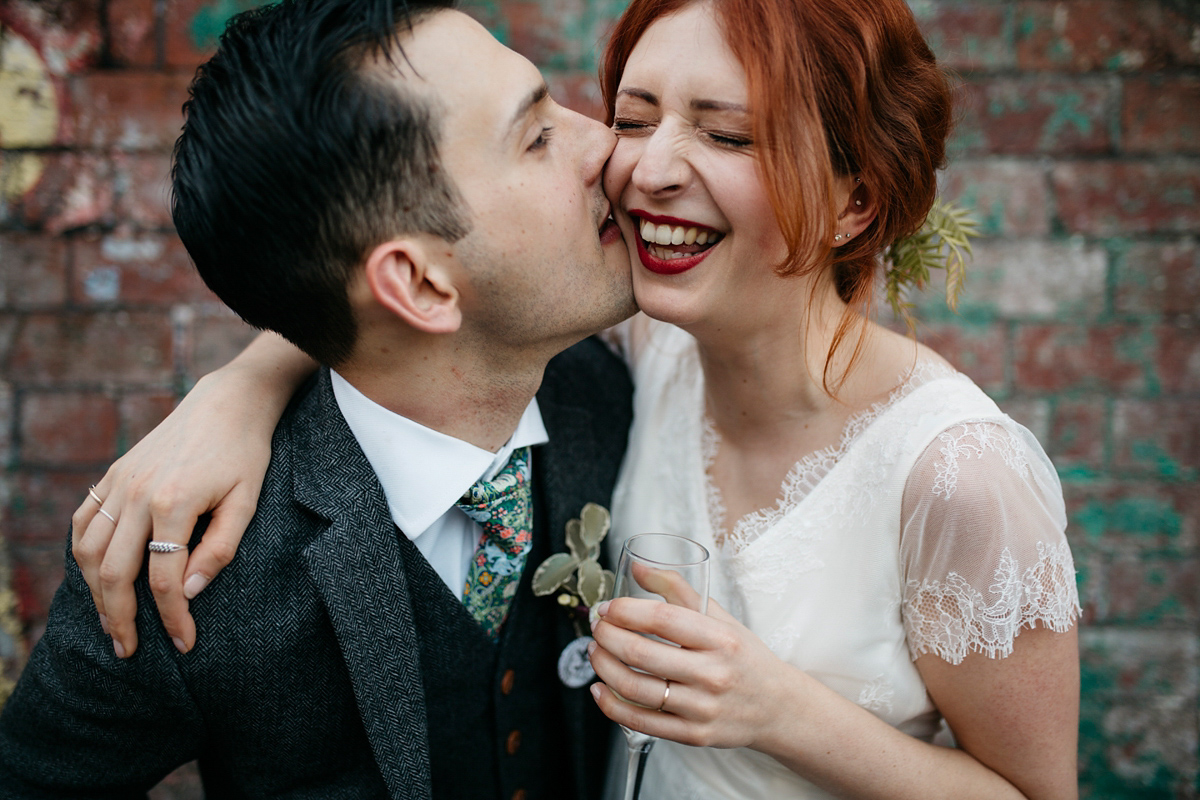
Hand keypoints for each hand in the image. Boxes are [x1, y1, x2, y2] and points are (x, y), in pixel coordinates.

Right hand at [70, 370, 272, 658]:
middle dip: (119, 619)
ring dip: (94, 594)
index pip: (163, 580)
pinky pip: (84, 522)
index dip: (172, 618)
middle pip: (113, 573)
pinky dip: (82, 555)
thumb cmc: (245, 454)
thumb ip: (220, 550)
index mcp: (173, 503)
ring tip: (110, 624)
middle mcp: (137, 494)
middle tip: (129, 652)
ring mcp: (118, 482)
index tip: (183, 644)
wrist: (226, 402)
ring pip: (88, 551)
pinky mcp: (112, 474)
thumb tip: (190, 593)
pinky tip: (95, 579)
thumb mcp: (246, 502)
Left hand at [588, 595, 804, 750]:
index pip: (662, 619)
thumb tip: (638, 567)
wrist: (778, 707)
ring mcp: (702, 708)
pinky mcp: (694, 735)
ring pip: (636, 689)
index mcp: (720, 639)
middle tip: (597, 627)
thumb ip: (678, 590)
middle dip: (607, 637)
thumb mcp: (721, 618)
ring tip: (595, 652)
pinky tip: (600, 689)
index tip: (608, 607)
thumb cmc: (744, 657)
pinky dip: (612, 706)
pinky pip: (642, 722)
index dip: (626, 611)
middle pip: (642, 654)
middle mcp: (713, 674)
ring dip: (604, 668)